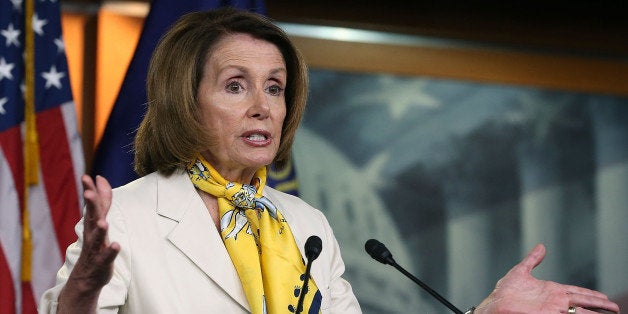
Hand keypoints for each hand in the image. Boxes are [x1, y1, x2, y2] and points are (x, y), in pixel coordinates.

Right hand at [58, 175, 119, 312]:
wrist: (87, 276)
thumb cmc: (95, 244)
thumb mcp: (98, 220)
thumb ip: (102, 200)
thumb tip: (101, 178)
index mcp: (92, 223)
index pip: (92, 204)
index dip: (90, 191)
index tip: (86, 177)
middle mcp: (92, 233)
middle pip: (91, 217)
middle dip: (90, 205)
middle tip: (87, 193)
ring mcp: (96, 248)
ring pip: (97, 238)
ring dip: (100, 230)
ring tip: (104, 222)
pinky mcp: (101, 262)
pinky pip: (106, 256)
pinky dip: (111, 251)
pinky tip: (116, 245)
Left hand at [475, 244, 619, 313]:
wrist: (495, 306)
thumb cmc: (504, 292)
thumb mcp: (520, 272)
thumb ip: (532, 260)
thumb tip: (541, 246)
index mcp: (552, 291)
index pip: (577, 293)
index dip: (591, 295)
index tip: (605, 298)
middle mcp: (555, 302)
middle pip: (583, 303)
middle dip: (599, 306)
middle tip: (615, 308)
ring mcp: (553, 310)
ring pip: (580, 312)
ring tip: (610, 313)